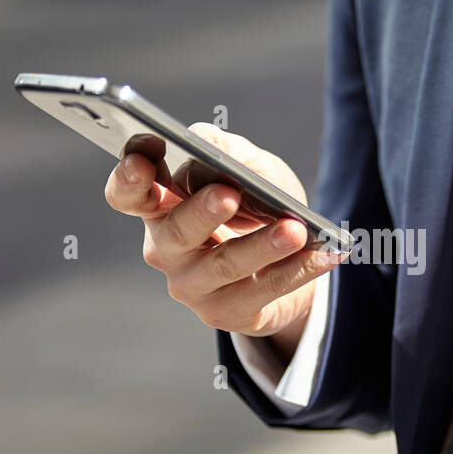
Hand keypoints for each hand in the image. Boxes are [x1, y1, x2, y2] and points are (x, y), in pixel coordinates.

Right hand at [103, 123, 342, 360]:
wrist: (288, 260)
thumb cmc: (256, 206)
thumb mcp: (249, 168)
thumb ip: (227, 151)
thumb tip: (204, 140)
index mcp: (160, 207)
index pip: (128, 195)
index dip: (127, 180)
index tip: (141, 161)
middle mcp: (166, 250)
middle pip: (177, 232)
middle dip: (203, 212)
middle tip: (230, 194)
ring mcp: (193, 286)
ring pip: (225, 265)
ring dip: (263, 246)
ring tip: (295, 230)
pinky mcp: (226, 313)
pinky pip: (265, 290)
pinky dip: (299, 270)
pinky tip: (325, 252)